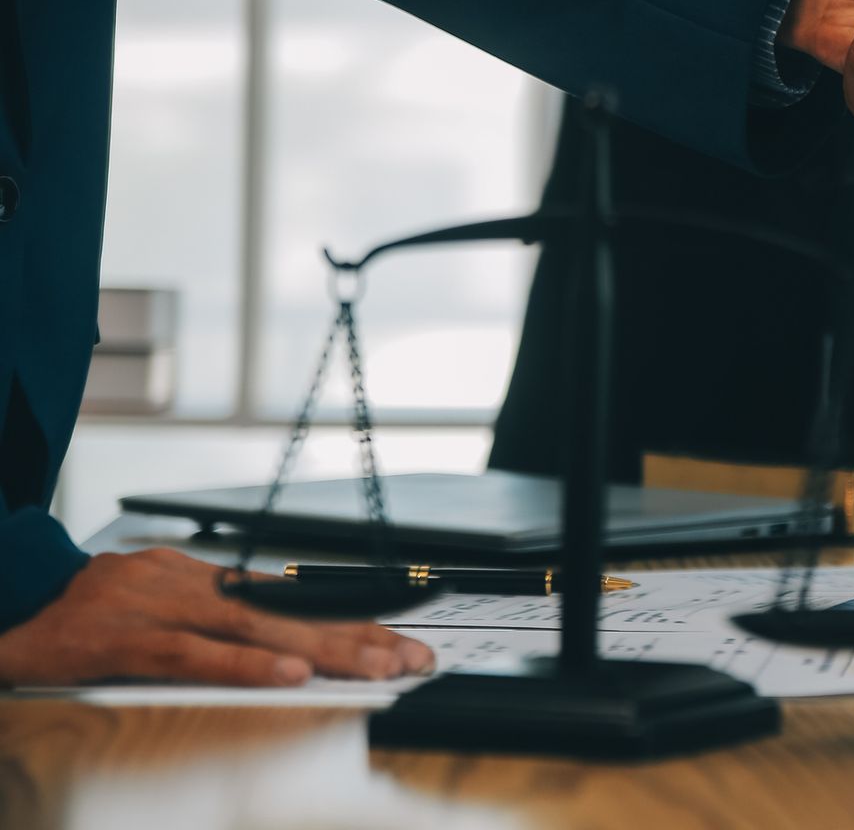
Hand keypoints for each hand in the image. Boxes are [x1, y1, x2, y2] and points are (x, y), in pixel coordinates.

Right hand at [0, 549, 435, 687]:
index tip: (400, 639)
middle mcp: (193, 585)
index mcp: (203, 579)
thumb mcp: (156, 605)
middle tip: (412, 658)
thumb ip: (210, 623)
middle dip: (359, 636)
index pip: (292, 601)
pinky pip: (197, 655)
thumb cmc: (82, 612)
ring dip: (324, 651)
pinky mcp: (129, 639)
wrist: (10, 597)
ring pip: (259, 630)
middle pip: (291, 613)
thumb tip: (272, 647)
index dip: (348, 620)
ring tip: (377, 667)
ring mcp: (163, 608)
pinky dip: (247, 666)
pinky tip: (291, 677)